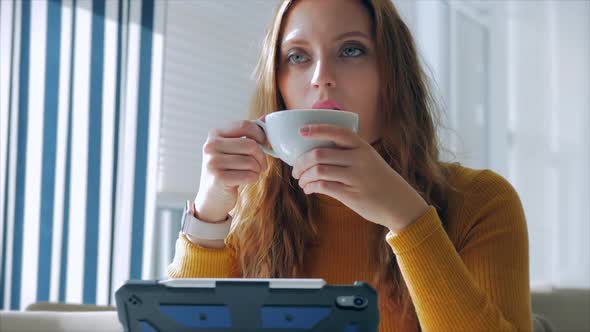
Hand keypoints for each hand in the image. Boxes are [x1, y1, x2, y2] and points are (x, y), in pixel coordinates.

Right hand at [194, 119, 267, 222]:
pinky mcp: (218, 178)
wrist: (211, 197)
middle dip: (261, 156)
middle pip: (250, 145)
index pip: (245, 125)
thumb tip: (267, 117)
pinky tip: (246, 180)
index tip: (264, 143)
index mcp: (215, 134)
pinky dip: (253, 178)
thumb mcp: (233, 148)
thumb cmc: (227, 169)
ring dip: (257, 170)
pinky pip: (249, 175)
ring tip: (252, 173)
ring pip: (251, 162)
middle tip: (261, 165)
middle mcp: (211, 146)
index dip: (260, 134)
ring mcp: (213, 162)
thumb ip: (248, 133)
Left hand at [292, 124, 428, 231]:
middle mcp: (359, 159)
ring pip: (318, 171)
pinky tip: (309, 189)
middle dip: (301, 162)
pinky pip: (323, 187)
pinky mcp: (351, 195)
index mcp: (362, 147)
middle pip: (319, 154)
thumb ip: (348, 153)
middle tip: (295, 169)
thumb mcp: (369, 160)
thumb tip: (314, 152)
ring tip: (301, 181)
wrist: (399, 203)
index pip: (337, 132)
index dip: (317, 129)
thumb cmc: (378, 180)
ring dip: (304, 176)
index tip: (301, 131)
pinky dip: (311, 187)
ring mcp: (356, 177)